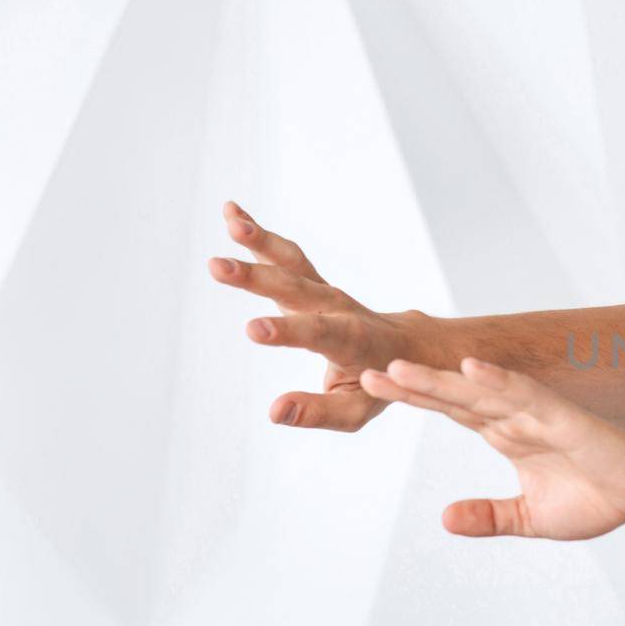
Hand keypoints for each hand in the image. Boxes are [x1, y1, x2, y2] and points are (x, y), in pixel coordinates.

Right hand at [209, 200, 433, 431]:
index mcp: (350, 340)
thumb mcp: (357, 409)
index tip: (252, 330)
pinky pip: (287, 257)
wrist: (407, 346)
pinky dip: (261, 235)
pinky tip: (231, 213)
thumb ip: (319, 412)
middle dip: (256, 277)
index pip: (315, 333)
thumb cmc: (381, 382)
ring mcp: (324, 292)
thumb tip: (274, 412)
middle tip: (217, 266)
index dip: (286, 331)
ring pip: (292, 263)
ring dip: (261, 241)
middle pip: (295, 289)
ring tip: (230, 220)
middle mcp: (337, 308)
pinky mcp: (313, 284)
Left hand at [359, 357, 624, 538]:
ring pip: (480, 392)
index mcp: (506, 435)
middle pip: (454, 396)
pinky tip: (472, 368)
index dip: (415, 396)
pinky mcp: (563, 418)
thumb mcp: (528, 518)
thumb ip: (488, 516)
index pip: (451, 410)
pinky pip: (527, 395)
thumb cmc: (596, 498)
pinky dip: (499, 381)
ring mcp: (537, 415)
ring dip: (441, 380)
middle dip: (412, 384)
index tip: (374, 385)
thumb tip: (445, 518)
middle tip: (368, 370)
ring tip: (400, 368)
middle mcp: (516, 419)